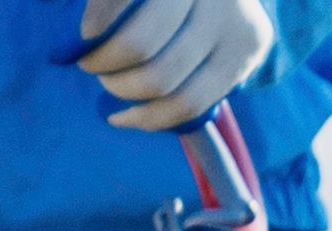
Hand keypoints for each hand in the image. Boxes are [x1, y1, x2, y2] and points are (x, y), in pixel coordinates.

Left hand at [77, 0, 273, 128]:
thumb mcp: (147, 0)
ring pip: (162, 80)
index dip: (101, 23)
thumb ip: (118, 6)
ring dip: (123, 91)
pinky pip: (189, 104)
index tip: (84, 39)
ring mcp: (234, 19)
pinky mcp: (246, 52)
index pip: (128, 2)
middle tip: (93, 65)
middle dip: (105, 64)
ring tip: (111, 84)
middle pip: (139, 44)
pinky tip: (124, 116)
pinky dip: (148, 119)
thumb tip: (85, 35)